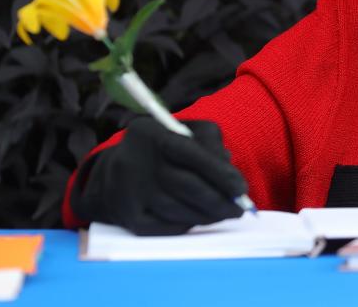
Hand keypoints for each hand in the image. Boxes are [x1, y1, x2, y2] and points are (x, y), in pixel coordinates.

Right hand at [70, 116, 247, 235]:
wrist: (116, 170)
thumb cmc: (163, 148)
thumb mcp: (185, 130)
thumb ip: (210, 142)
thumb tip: (229, 171)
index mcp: (150, 133)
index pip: (188, 152)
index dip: (218, 172)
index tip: (241, 189)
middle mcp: (134, 161)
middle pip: (184, 185)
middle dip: (218, 200)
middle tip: (239, 209)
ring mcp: (127, 191)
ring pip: (175, 209)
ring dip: (205, 215)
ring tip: (224, 214)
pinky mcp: (126, 215)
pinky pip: (161, 227)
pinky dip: (185, 225)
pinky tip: (199, 220)